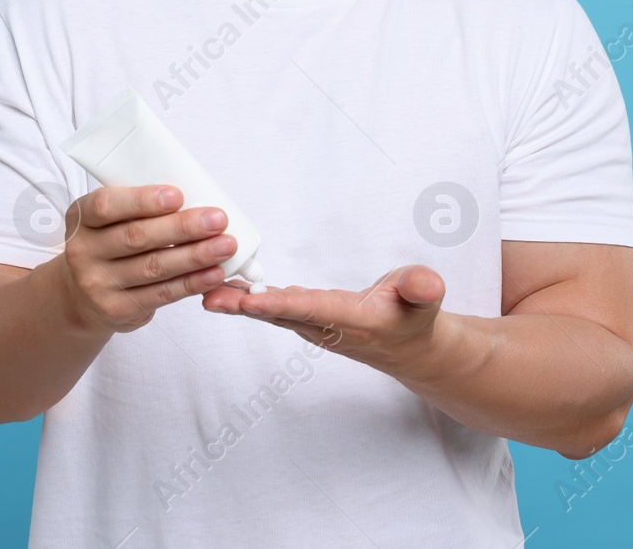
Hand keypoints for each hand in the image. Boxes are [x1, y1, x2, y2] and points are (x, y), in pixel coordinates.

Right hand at [51, 184, 237, 333]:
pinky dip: (192, 283)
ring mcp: (98, 284)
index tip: (177, 195)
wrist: (81, 296)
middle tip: (217, 219)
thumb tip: (196, 195)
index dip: (143, 200)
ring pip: (154, 267)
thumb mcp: (108, 219)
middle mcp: (83, 251)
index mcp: (81, 217)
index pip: (107, 205)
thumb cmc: (108, 243)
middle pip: (137, 237)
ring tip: (225, 245)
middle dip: (182, 227)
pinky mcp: (117, 309)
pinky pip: (161, 294)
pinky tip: (214, 273)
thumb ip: (139, 206)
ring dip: (195, 256)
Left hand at [201, 264, 448, 374]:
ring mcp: (313, 325)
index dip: (281, 306)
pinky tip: (225, 286)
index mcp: (352, 321)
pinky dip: (249, 297)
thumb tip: (426, 285)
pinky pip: (273, 307)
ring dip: (238, 303)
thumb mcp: (426, 299)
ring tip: (206, 290)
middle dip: (244, 307)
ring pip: (271, 312)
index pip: (312, 310)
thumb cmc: (415, 314)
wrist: (410, 346)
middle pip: (279, 315)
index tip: (250, 301)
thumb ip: (422, 290)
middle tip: (208, 295)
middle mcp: (325, 327)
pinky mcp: (307, 318)